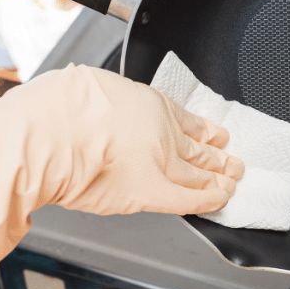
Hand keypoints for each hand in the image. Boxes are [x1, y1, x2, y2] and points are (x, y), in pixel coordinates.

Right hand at [0, 64, 243, 215]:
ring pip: (199, 173)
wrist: (55, 130)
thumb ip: (115, 103)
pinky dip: (208, 200)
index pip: (187, 122)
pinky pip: (189, 198)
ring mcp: (162, 162)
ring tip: (233, 180)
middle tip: (234, 162)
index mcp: (151, 106)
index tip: (217, 135)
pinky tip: (221, 200)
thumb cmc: (65, 106)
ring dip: (219, 178)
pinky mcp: (153, 190)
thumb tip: (106, 108)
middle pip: (199, 149)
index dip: (204, 131)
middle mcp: (164, 134)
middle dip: (218, 157)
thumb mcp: (100, 88)